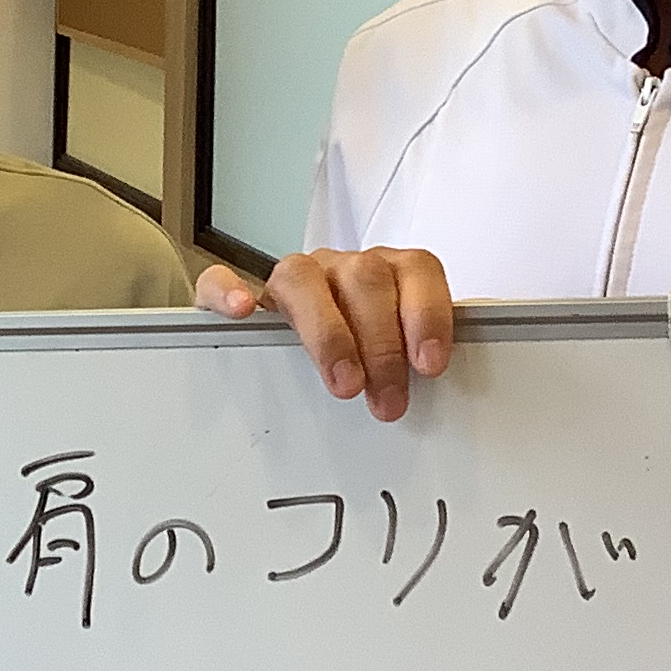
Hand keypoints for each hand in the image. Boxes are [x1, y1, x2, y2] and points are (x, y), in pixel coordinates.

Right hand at [195, 248, 452, 422]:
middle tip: (388, 400)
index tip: (430, 365)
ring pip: (302, 277)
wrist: (299, 345)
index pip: (416, 269)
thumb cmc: (361, 359)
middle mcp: (340, 269)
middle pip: (365, 277)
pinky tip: (244, 311)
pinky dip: (229, 292)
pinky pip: (221, 281)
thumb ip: (418, 363)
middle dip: (381, 344)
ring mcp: (290, 280)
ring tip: (344, 382)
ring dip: (328, 333)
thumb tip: (450, 401)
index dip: (428, 314)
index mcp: (387, 274)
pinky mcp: (236, 298)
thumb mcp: (398, 360)